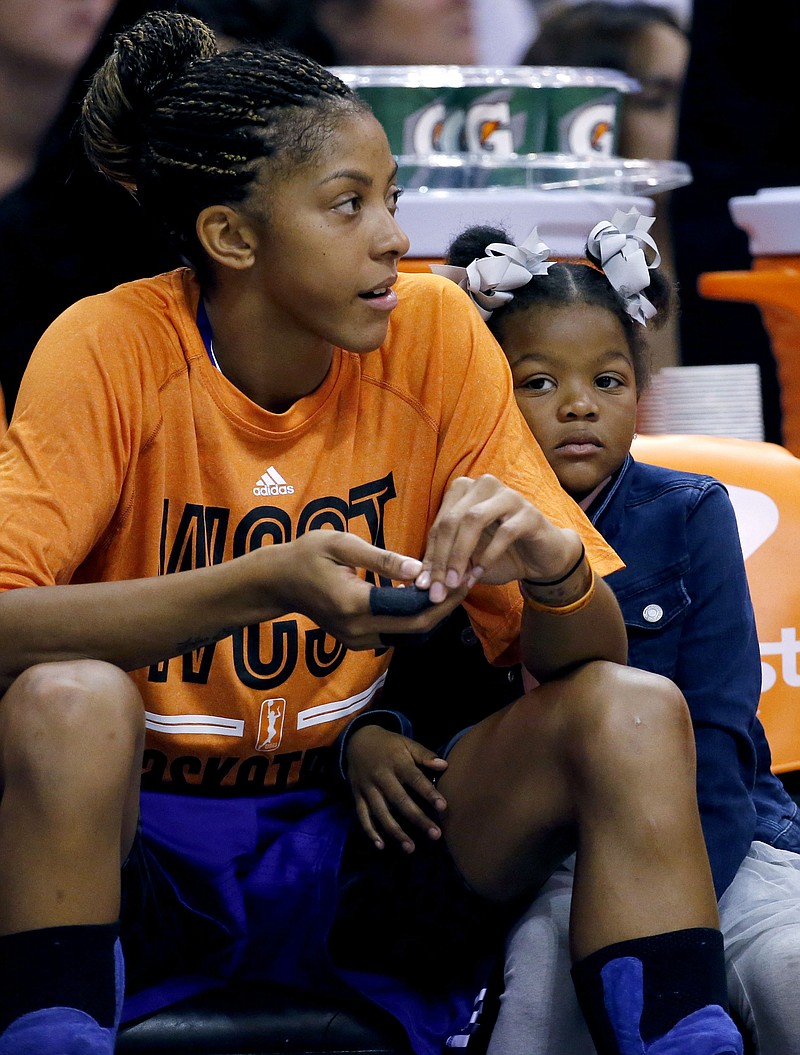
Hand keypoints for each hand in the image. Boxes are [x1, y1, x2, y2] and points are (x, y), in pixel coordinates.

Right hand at [264, 530, 466, 649]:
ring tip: (458, 584)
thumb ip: (382, 558)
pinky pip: (397, 633)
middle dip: (448, 605)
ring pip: (409, 634)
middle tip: (472, 578)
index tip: (466, 572)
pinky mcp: (358, 641)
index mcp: (354, 604)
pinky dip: (417, 617)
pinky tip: (430, 595)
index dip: (443, 594)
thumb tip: (419, 568)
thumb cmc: (306, 554)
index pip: (411, 608)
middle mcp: (358, 630)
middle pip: (417, 627)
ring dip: (435, 613)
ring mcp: (357, 640)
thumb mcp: (341, 544)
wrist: (277, 582)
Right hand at [345, 725, 447, 851]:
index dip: (428, 793)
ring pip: (381, 813)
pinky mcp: (357, 796)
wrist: (356, 741)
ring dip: (395, 831)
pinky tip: (381, 846)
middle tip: (435, 835)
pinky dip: (370, 832)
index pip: (415, 779)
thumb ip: (424, 755)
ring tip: (411, 848)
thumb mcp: (406, 743)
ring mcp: (368, 788)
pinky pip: (362, 816)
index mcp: (397, 763)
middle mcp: (382, 777)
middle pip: (400, 800)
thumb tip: (444, 765)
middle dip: (418, 818)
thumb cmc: (389, 745)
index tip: (443, 807)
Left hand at [414, 474, 582, 601]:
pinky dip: (488, 556)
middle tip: (438, 587)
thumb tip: (420, 583)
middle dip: (441, 557)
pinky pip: (504, 532)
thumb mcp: (467, 561)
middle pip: (452, 519)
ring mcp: (508, 496)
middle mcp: (484, 485)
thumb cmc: (499, 555)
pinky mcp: (529, 513)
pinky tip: (480, 573)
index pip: (439, 524)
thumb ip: (445, 565)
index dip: (430, 556)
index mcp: (464, 491)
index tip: (424, 584)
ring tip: (455, 582)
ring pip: (473, 519)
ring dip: (460, 554)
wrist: (541, 558)